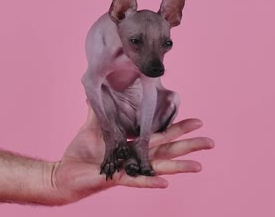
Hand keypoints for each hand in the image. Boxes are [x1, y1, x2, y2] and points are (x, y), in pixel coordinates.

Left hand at [48, 106, 214, 203]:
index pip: (162, 135)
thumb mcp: (94, 126)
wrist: (64, 173)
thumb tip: (100, 89)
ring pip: (159, 167)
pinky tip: (166, 184)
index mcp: (135, 145)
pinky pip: (136, 180)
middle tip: (211, 142)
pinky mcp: (116, 178)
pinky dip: (150, 182)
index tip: (198, 121)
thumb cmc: (81, 153)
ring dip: (179, 166)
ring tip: (198, 166)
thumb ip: (100, 110)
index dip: (180, 128)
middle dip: (189, 145)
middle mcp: (137, 158)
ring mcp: (129, 169)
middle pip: (168, 149)